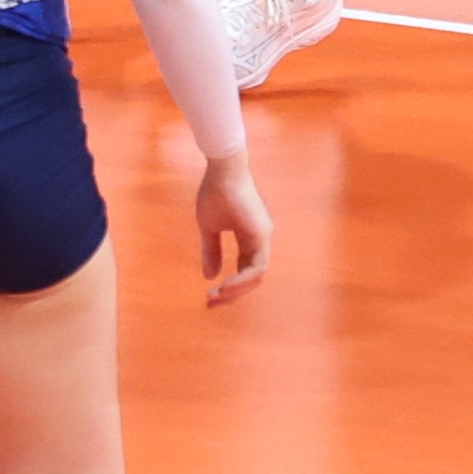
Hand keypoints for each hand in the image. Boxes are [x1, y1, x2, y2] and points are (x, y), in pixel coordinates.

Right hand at [193, 154, 273, 301]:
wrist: (221, 170)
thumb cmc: (214, 193)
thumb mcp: (209, 227)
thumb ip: (211, 251)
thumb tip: (210, 276)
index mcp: (250, 238)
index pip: (244, 270)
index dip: (228, 286)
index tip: (209, 295)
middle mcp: (260, 240)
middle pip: (252, 278)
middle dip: (232, 295)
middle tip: (210, 303)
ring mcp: (263, 238)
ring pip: (257, 276)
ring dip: (237, 290)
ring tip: (216, 296)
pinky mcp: (261, 235)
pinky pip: (257, 267)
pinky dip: (242, 280)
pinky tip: (225, 285)